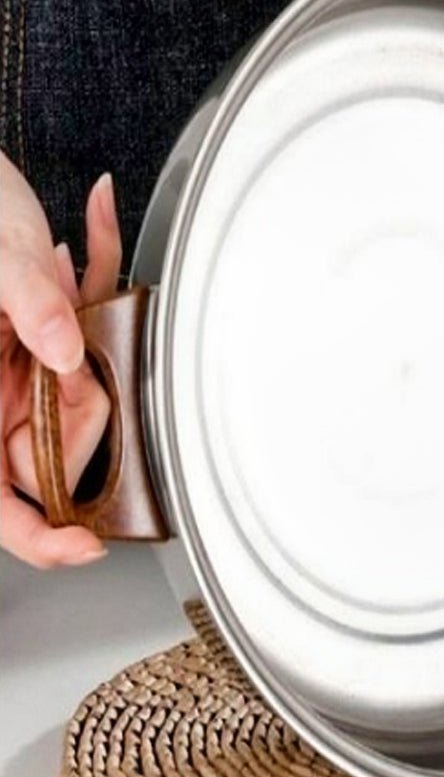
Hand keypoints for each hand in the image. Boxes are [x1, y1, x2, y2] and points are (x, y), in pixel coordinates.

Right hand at [0, 152, 121, 566]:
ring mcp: (14, 362)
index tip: (85, 544)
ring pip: (82, 386)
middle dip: (85, 404)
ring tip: (63, 267)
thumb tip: (66, 352)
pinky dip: (95, 281)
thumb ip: (28, 303)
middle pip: (56, 440)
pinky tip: (87, 232)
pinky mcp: (39, 328)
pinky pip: (82, 322)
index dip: (36, 535)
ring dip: (95, 335)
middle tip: (75, 346)